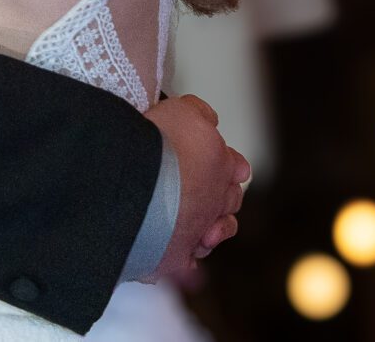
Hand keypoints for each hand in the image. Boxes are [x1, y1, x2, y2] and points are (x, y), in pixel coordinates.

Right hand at [148, 92, 250, 281]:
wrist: (137, 180)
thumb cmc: (158, 144)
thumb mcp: (182, 110)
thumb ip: (200, 113)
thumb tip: (211, 119)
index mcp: (222, 166)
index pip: (237, 167)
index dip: (229, 165)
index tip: (222, 162)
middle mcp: (216, 201)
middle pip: (229, 201)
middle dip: (221, 196)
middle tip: (200, 189)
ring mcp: (199, 231)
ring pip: (215, 234)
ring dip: (208, 228)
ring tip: (193, 219)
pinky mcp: (178, 257)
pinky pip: (188, 263)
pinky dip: (185, 258)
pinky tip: (174, 248)